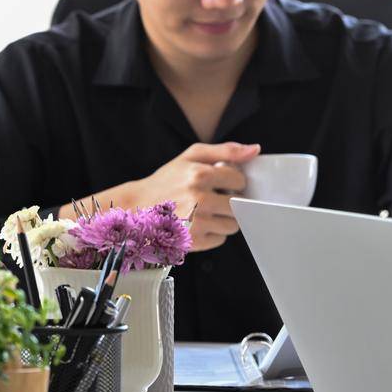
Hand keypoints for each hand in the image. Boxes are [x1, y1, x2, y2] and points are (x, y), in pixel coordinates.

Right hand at [125, 142, 260, 252]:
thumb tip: (255, 150)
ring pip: (233, 225)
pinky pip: (220, 239)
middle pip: (239, 205)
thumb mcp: (190, 157)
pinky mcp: (194, 241)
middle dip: (229, 202)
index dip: (232, 182)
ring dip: (222, 219)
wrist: (136, 207)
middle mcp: (199, 199)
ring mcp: (197, 222)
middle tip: (210, 198)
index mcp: (199, 175)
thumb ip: (224, 150)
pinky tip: (196, 224)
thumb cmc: (165, 181)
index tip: (219, 183)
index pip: (239, 181)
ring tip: (202, 212)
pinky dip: (212, 233)